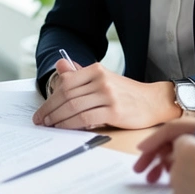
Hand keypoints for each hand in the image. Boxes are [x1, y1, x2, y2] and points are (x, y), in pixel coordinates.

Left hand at [33, 60, 177, 129]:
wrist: (154, 101)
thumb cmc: (126, 92)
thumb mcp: (103, 78)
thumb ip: (81, 73)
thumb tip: (60, 65)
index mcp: (96, 70)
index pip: (66, 83)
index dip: (50, 98)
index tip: (41, 111)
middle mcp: (101, 80)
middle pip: (67, 95)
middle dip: (50, 110)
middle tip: (40, 120)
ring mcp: (108, 95)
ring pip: (74, 107)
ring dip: (58, 118)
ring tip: (50, 125)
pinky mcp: (114, 111)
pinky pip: (85, 118)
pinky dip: (71, 124)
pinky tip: (64, 128)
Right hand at [133, 120, 194, 189]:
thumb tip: (179, 149)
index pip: (177, 129)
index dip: (157, 139)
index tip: (142, 152)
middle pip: (174, 140)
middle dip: (154, 153)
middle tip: (141, 170)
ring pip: (179, 153)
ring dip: (162, 162)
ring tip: (152, 179)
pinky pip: (188, 162)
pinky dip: (175, 169)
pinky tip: (169, 180)